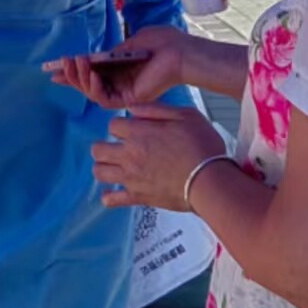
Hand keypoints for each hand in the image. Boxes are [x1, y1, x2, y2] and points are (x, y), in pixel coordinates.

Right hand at [45, 25, 192, 109]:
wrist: (179, 51)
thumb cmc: (160, 43)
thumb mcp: (129, 43)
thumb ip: (110, 52)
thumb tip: (91, 56)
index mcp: (119, 69)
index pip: (91, 73)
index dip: (72, 72)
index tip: (52, 69)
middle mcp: (119, 83)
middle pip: (87, 85)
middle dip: (71, 75)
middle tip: (59, 65)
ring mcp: (123, 93)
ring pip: (92, 92)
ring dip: (80, 78)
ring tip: (75, 62)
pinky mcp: (129, 100)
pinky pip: (104, 99)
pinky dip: (94, 87)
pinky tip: (91, 74)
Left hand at [91, 102, 227, 211]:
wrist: (209, 181)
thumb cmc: (202, 146)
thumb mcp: (185, 115)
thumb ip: (156, 109)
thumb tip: (132, 107)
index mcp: (139, 132)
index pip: (112, 125)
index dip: (120, 126)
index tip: (131, 130)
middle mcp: (129, 154)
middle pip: (98, 149)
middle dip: (105, 146)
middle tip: (117, 148)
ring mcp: (131, 177)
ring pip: (99, 172)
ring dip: (104, 168)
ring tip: (115, 167)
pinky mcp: (138, 197)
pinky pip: (113, 199)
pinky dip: (110, 197)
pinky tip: (111, 194)